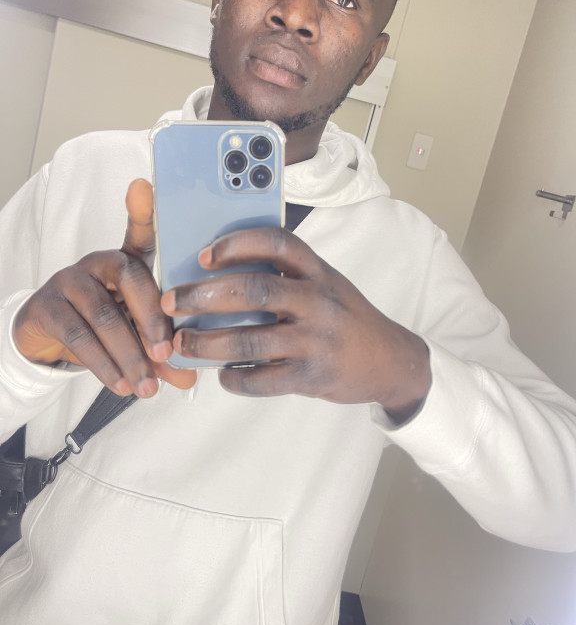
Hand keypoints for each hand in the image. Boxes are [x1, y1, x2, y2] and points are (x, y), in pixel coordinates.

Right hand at [13, 179, 195, 397]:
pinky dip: (103, 364)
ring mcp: (71, 280)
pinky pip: (79, 335)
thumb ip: (162, 355)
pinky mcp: (48, 305)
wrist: (48, 341)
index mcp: (127, 263)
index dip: (143, 211)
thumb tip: (189, 378)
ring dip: (128, 355)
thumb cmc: (103, 328)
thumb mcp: (136, 339)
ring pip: (104, 315)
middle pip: (131, 279)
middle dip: (152, 321)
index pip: (140, 233)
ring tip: (145, 386)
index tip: (144, 186)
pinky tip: (119, 383)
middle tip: (166, 355)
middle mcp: (100, 263)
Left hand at [162, 227, 429, 421]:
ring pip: (250, 340)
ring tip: (182, 343)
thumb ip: (287, 277)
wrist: (389, 361)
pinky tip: (222, 375)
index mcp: (318, 271)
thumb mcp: (326, 284)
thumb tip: (221, 276)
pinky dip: (235, 378)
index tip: (203, 254)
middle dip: (204, 296)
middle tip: (172, 301)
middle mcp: (318, 301)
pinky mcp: (311, 376)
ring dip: (207, 342)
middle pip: (253, 290)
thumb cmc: (346, 317)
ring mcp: (315, 340)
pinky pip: (262, 380)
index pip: (277, 243)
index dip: (237, 244)